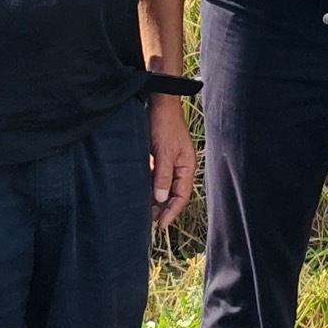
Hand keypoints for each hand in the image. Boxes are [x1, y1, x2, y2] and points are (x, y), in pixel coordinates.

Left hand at [147, 92, 196, 224]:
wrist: (159, 103)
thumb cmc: (164, 124)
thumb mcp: (164, 152)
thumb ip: (163, 175)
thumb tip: (160, 198)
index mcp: (186, 166)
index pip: (181, 196)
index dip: (172, 212)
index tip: (161, 225)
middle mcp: (180, 166)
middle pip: (173, 194)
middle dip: (162, 208)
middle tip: (149, 221)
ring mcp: (170, 161)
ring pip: (163, 187)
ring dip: (155, 199)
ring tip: (143, 211)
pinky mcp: (159, 156)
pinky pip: (156, 177)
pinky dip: (150, 186)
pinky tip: (141, 192)